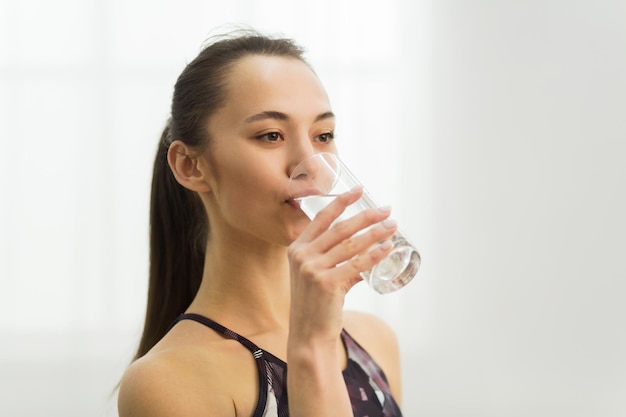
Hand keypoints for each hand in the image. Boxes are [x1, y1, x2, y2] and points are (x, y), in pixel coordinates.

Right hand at [287, 187, 397, 343]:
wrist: (308, 334)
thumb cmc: (315, 304)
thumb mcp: (316, 275)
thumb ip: (335, 259)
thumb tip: (367, 250)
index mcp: (297, 248)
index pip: (322, 218)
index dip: (342, 201)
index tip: (359, 190)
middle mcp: (302, 256)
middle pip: (341, 228)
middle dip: (367, 216)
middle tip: (386, 209)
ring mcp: (312, 269)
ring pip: (351, 244)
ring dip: (375, 233)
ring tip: (392, 226)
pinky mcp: (326, 283)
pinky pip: (357, 264)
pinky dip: (374, 254)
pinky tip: (387, 248)